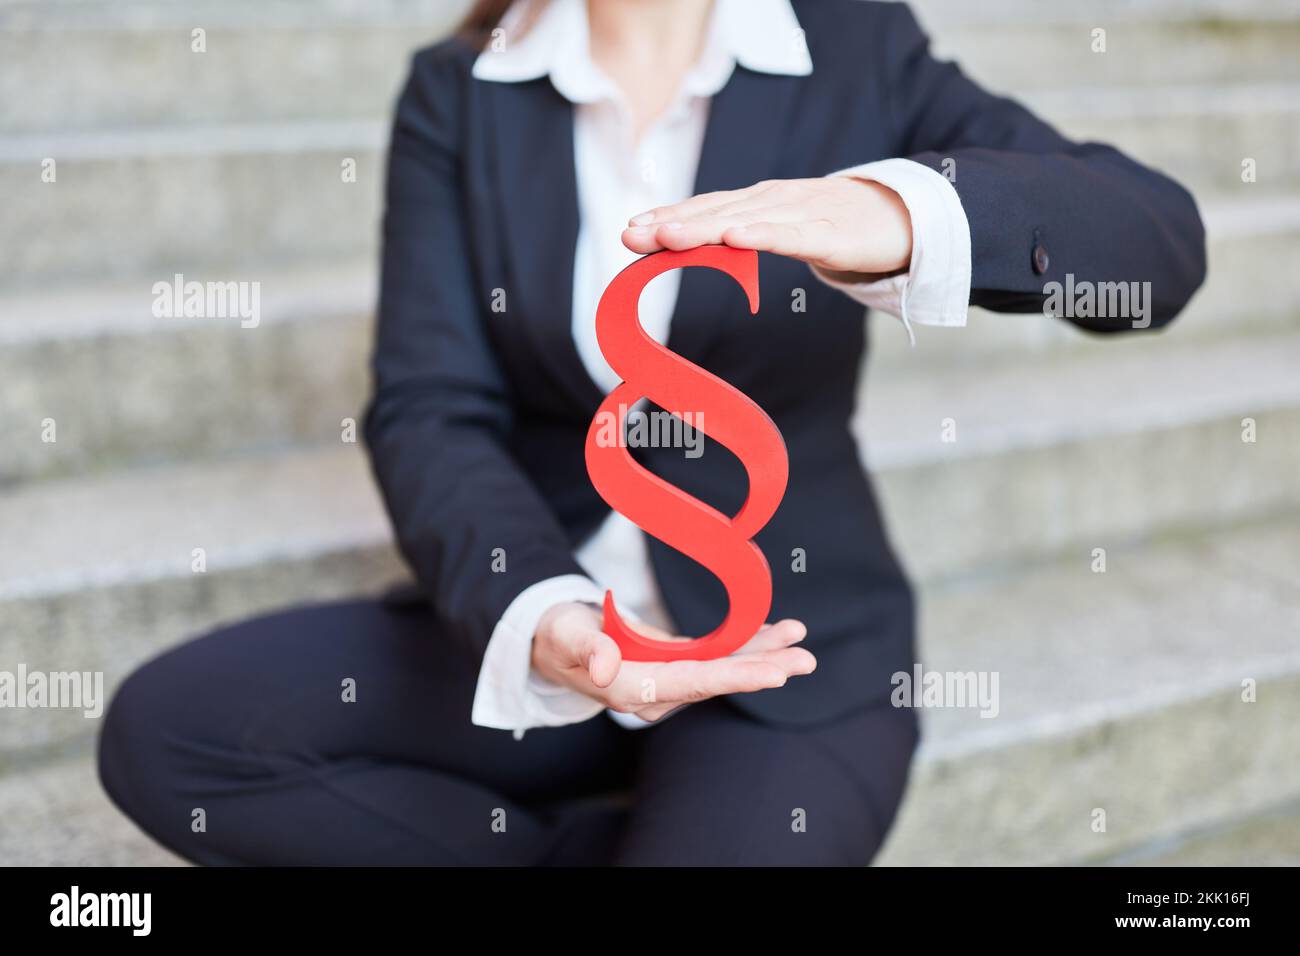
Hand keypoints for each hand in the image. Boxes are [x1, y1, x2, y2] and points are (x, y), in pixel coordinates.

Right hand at [531, 602, 815, 721]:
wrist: (550, 641)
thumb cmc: (555, 635)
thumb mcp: (563, 636)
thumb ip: (586, 649)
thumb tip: (604, 668)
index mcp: (631, 688)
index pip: (692, 684)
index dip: (735, 677)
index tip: (774, 673)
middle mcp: (656, 694)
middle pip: (717, 682)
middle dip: (763, 669)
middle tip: (806, 658)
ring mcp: (667, 683)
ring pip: (722, 670)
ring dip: (762, 655)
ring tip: (798, 639)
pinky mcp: (673, 668)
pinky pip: (714, 659)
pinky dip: (744, 646)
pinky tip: (773, 636)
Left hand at [621, 177, 912, 281]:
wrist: (902, 216)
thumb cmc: (835, 224)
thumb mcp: (782, 230)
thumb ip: (742, 237)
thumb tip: (694, 249)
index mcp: (759, 204)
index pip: (705, 209)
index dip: (668, 217)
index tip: (630, 229)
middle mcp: (773, 201)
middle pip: (715, 214)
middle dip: (671, 224)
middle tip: (631, 234)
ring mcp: (802, 213)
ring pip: (744, 221)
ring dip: (703, 227)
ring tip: (666, 236)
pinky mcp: (831, 233)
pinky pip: (793, 236)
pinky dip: (763, 235)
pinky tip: (736, 238)